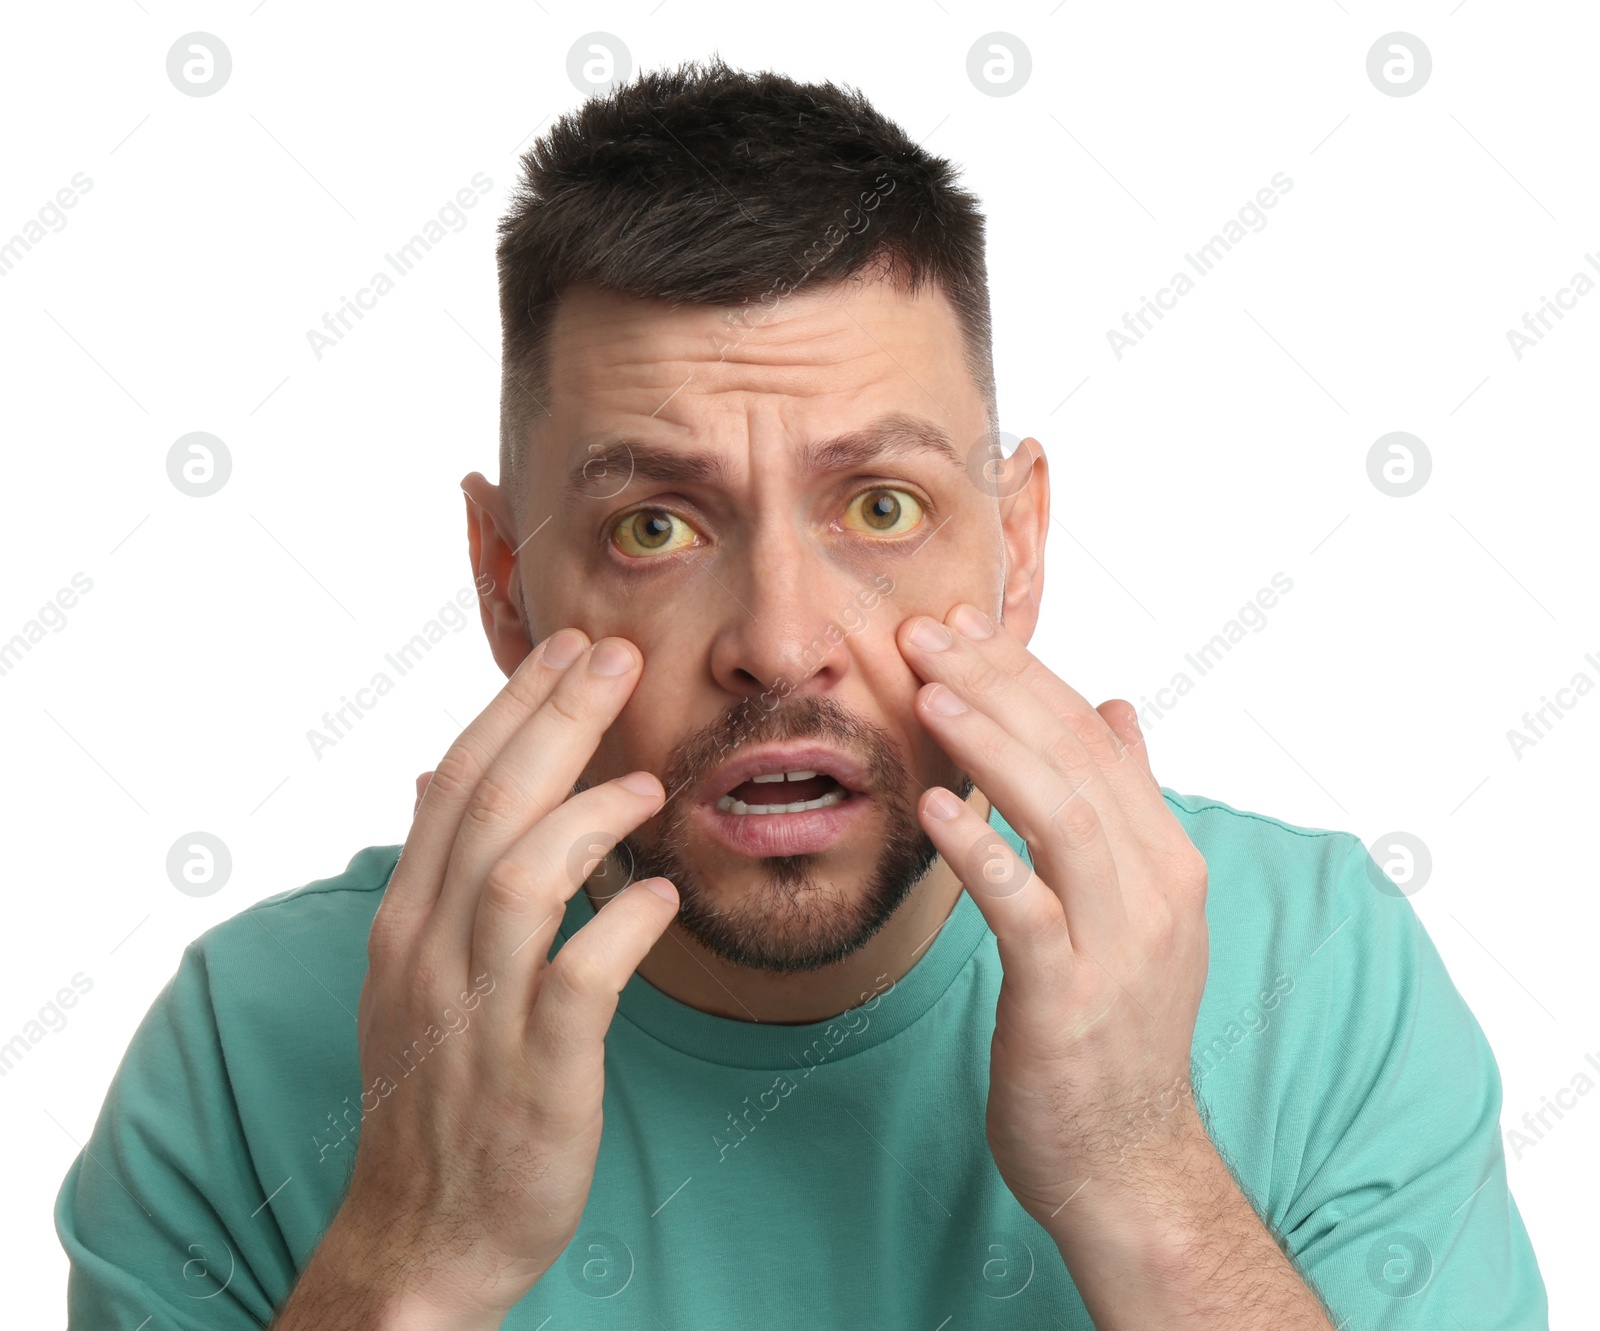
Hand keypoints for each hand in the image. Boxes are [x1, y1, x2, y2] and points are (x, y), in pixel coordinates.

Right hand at [326, 629, 679, 1326]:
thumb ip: (435, 877)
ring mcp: (479, 1014)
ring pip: (521, 880)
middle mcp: (430, 954)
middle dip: (553, 720)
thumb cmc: (439, 1094)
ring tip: (648, 782)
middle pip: (488, 808)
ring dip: (587, 817)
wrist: (424, 1237)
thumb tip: (435, 778)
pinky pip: (579, 982)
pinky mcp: (535, 1074)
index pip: (454, 785)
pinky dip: (623, 928)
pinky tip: (663, 896)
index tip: (566, 648)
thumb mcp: (413, 975)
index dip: (513, 707)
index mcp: (406, 922)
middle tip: (612, 655)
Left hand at [897, 603, 1210, 1235]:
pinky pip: (1024, 910)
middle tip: (924, 631)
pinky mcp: (1068, 998)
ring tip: (927, 690)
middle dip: (996, 684)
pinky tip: (932, 808)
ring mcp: (1118, 942)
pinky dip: (981, 852)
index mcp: (1165, 856)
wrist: (1128, 1160)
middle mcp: (1154, 887)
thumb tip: (1120, 707)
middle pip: (1075, 758)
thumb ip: (1130, 805)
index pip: (1093, 735)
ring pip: (1059, 815)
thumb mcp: (1138, 905)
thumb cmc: (1114, 1027)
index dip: (1024, 672)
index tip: (960, 625)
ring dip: (990, 745)